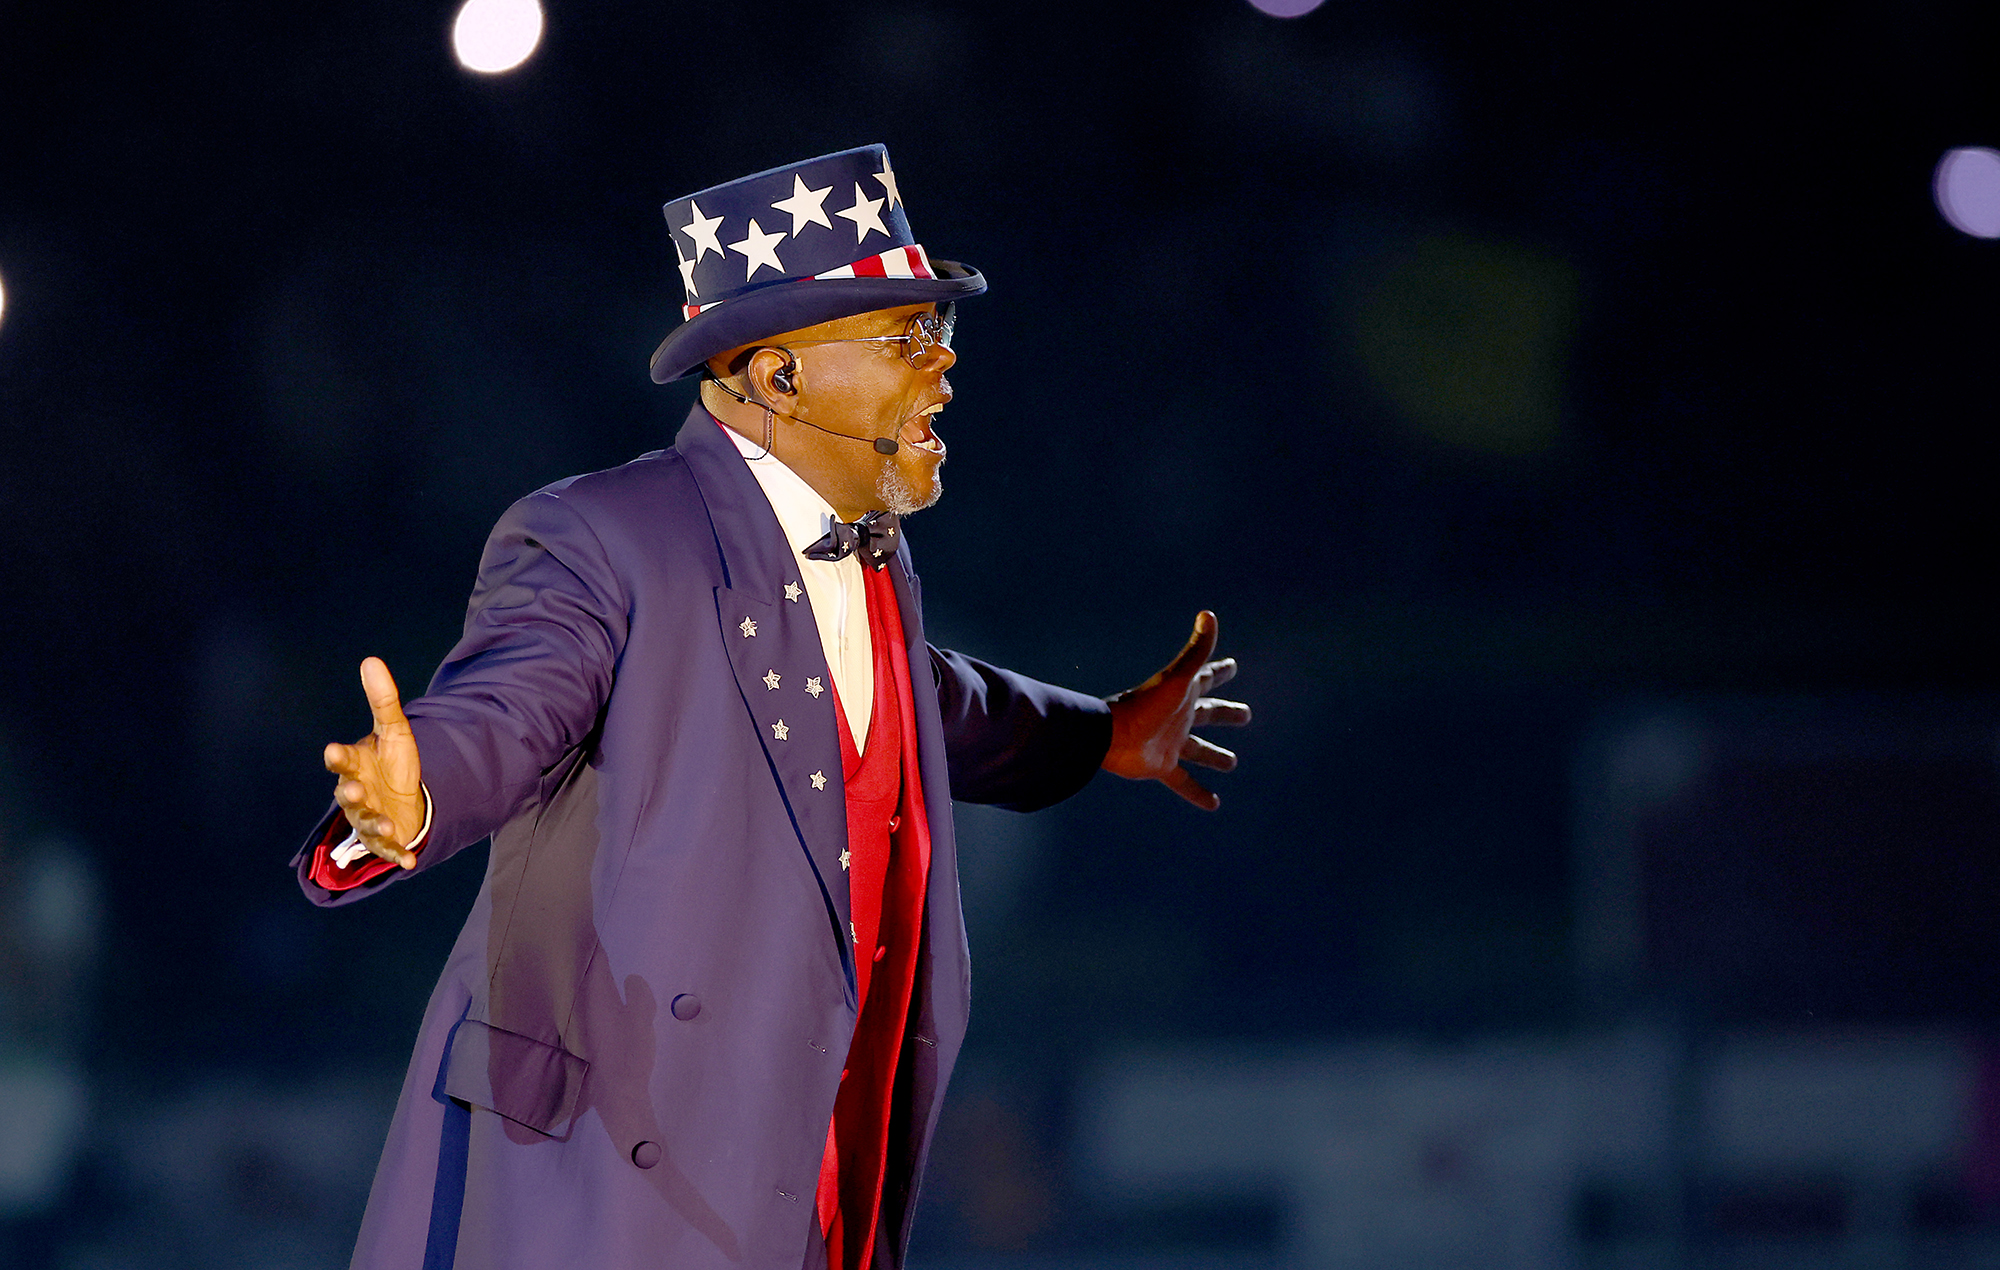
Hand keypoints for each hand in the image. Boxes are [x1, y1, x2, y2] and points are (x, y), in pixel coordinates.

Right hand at [322, 657, 424, 868]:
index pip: (343, 760)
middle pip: (348, 795)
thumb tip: (371, 660)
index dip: (338, 757)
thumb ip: (383, 700)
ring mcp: (369, 818)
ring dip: (374, 825)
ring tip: (386, 825)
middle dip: (351, 793)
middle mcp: (357, 794)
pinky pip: (389, 850)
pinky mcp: (386, 839)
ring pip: (366, 824)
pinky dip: (398, 855)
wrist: (404, 796)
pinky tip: (411, 861)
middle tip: (354, 790)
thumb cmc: (391, 762)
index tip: (333, 751)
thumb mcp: (395, 729)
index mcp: (355, 765)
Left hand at [1102, 611, 1250, 809]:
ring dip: (1214, 756)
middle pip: (1207, 714)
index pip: (1205, 677)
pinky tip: (1214, 804)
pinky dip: (1198, 793)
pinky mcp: (1160, 766)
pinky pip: (1183, 782)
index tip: (1232, 665)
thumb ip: (1196, 650)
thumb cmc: (1144, 704)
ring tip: (1231, 762)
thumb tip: (1209, 614)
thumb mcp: (1178, 678)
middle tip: (1246, 715)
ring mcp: (1169, 743)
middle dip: (1225, 713)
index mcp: (1182, 694)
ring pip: (1197, 749)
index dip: (1219, 671)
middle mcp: (1177, 717)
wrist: (1111, 736)